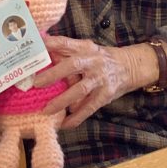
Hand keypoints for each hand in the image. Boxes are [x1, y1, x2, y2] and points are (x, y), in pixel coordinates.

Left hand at [34, 35, 164, 128]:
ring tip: (46, 110)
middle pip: (73, 65)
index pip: (66, 43)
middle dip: (54, 74)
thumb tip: (41, 53)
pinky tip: (64, 124)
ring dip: (62, 101)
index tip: (37, 46)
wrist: (130, 66)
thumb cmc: (100, 58)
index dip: (52, 44)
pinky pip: (89, 107)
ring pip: (80, 90)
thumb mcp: (86, 50)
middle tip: (37, 83)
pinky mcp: (105, 94)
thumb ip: (66, 52)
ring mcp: (100, 79)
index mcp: (85, 48)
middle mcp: (93, 61)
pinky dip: (76, 117)